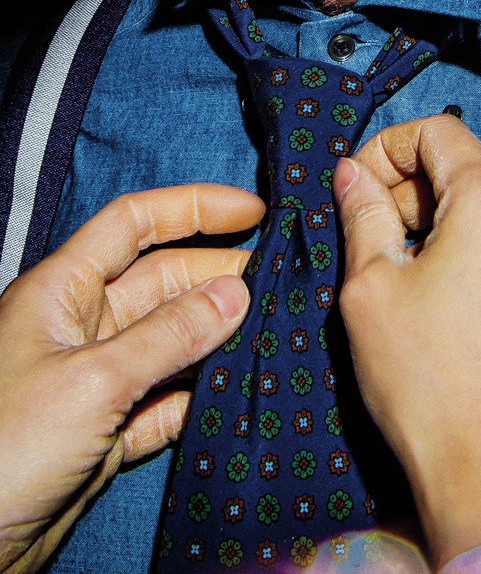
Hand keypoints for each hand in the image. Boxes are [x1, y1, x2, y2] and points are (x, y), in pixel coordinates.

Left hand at [0, 183, 264, 573]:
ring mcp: (100, 378)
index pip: (134, 224)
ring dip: (218, 333)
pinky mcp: (111, 427)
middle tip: (278, 281)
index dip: (192, 209)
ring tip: (273, 327)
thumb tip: (235, 294)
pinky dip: (203, 390)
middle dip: (218, 274)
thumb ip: (169, 335)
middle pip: (163, 279)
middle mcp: (85, 326)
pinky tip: (239, 384)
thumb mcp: (94, 379)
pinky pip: (170, 396)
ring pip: (172, 339)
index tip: (251, 210)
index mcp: (64, 291)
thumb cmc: (5, 447)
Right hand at [333, 115, 480, 569]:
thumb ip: (362, 214)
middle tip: (370, 240)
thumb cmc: (432, 385)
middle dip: (410, 194)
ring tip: (405, 283)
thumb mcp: (371, 288)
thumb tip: (352, 175)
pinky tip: (446, 310)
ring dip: (441, 229)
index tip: (357, 185)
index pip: (439, 132)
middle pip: (466, 172)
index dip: (386, 149)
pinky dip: (475, 259)